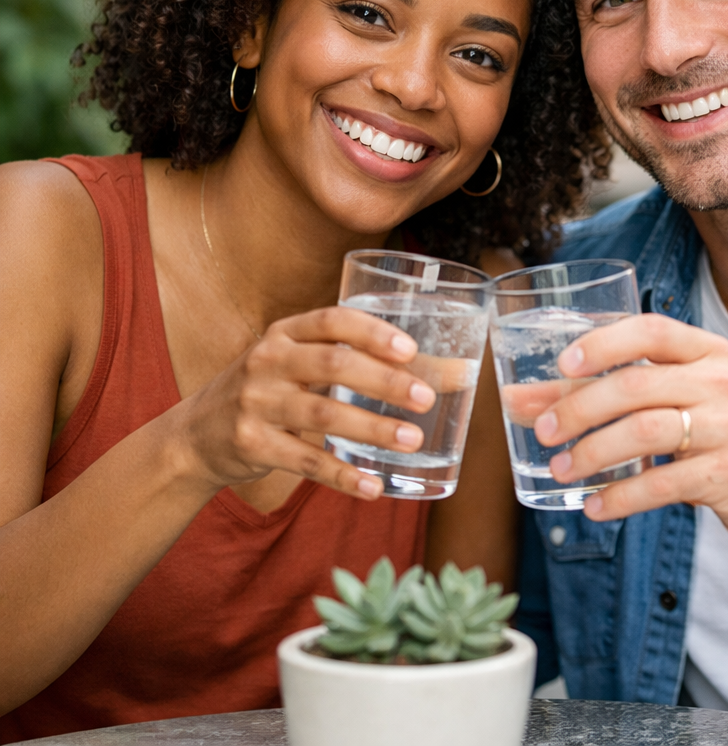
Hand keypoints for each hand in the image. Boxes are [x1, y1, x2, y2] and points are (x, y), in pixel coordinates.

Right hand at [174, 306, 436, 500]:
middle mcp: (268, 360)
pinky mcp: (252, 444)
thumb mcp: (300, 365)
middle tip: (425, 399)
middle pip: (334, 365)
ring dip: (372, 429)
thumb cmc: (270, 391)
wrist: (196, 435)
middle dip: (384, 381)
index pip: (332, 320)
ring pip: (323, 413)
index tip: (411, 350)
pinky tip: (373, 487)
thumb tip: (451, 374)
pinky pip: (304, 461)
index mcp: (285, 332)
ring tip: (412, 441)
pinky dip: (342, 475)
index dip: (373, 332)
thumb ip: (359, 363)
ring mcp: (256, 402)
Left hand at [533, 314, 727, 550]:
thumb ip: (632, 390)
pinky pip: (663, 484)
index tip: (562, 362)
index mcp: (709, 353)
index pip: (651, 330)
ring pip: (644, 431)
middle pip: (636, 384)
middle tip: (546, 429)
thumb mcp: (700, 395)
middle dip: (580, 406)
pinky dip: (621, 498)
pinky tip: (595, 507)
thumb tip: (539, 400)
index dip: (602, 342)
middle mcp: (721, 383)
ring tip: (561, 470)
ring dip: (592, 452)